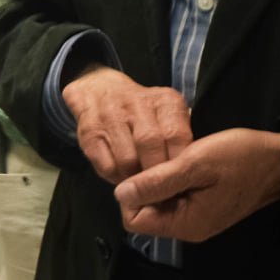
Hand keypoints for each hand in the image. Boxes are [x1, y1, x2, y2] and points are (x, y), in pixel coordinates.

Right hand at [61, 67, 191, 184]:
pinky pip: (106, 165)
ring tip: (144, 187)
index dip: (179, 163)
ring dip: (136, 179)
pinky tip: (124, 177)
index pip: (176, 135)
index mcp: (163, 100)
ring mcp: (109, 117)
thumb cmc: (143, 111)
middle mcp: (135, 104)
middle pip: (150, 145)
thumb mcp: (168, 113)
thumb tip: (191, 173)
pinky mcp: (88, 133)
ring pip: (127, 159)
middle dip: (157, 173)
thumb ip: (181, 136)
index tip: (181, 180)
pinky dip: (117, 178)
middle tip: (163, 190)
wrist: (98, 89)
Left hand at [114, 127, 279, 242]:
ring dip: (159, 179)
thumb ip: (157, 181)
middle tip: (161, 158)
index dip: (129, 194)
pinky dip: (172, 178)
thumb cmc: (241, 159)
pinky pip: (174, 195)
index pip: (134, 219)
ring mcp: (196, 217)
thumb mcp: (195, 164)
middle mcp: (189, 227)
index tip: (142, 168)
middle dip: (145, 184)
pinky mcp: (203, 205)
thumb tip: (120, 194)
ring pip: (158, 200)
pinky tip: (183, 160)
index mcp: (186, 224)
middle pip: (144, 211)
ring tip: (174, 157)